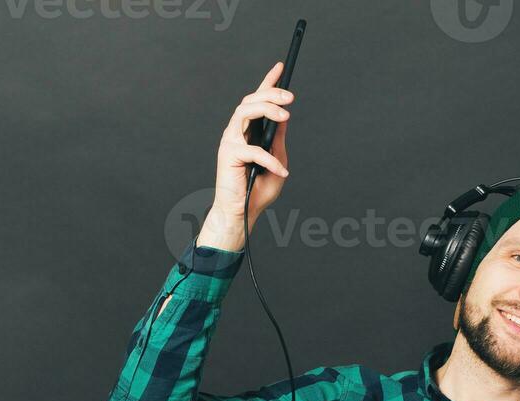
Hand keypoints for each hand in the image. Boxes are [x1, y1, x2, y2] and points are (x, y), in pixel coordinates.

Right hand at [198, 61, 293, 250]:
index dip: (268, 82)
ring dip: (266, 109)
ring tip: (286, 116)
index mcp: (248, 131)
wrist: (242, 213)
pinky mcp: (228, 155)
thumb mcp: (277, 160)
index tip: (281, 67)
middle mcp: (237, 132)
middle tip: (291, 98)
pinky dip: (270, 159)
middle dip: (271, 93)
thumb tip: (283, 117)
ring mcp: (230, 141)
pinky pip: (252, 149)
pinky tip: (281, 171)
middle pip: (250, 100)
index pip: (257, 100)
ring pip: (245, 111)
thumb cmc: (258, 189)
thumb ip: (277, 139)